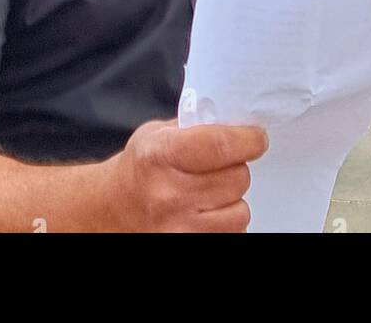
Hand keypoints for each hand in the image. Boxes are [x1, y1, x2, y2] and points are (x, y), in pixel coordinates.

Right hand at [105, 119, 267, 232]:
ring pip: (240, 211)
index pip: (221, 145)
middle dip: (236, 168)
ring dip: (233, 199)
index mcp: (161, 155)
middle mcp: (169, 194)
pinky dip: (226, 222)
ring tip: (213, 191)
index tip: (256, 138)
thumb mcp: (158, 134)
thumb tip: (237, 124)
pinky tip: (208, 211)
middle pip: (237, 178)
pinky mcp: (187, 245)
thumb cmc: (140, 168)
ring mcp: (179, 227)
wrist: (113, 208)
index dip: (248, 140)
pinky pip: (232, 234)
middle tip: (222, 165)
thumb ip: (196, 128)